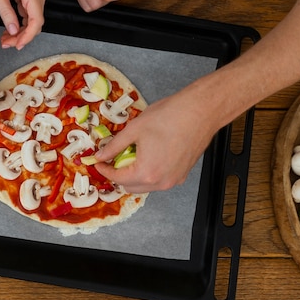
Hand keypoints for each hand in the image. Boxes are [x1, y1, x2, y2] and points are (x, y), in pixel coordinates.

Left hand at [0, 0, 46, 49]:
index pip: (36, 21)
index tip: (18, 44)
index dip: (28, 36)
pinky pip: (29, 15)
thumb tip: (13, 31)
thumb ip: (6, 13)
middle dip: (22, 37)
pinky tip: (10, 30)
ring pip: (32, 21)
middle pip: (35, 24)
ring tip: (6, 39)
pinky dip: (20, 24)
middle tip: (7, 44)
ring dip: (20, 32)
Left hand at [93, 89, 217, 192]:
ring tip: (132, 155)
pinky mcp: (182, 175)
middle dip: (119, 175)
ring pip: (146, 186)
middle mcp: (161, 182)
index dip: (105, 169)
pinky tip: (148, 156)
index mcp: (146, 172)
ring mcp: (173, 181)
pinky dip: (150, 173)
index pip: (118, 178)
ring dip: (135, 175)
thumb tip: (100, 155)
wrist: (201, 111)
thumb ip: (114, 145)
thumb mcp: (134, 129)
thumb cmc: (168, 116)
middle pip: (131, 187)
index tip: (98, 161)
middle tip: (113, 158)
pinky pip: (160, 181)